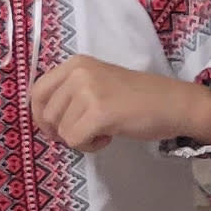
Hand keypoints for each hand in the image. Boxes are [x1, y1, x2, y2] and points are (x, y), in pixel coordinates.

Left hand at [30, 58, 210, 152]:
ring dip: (80, 139)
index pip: (36, 91)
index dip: (41, 116)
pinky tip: (109, 137)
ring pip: (61, 131)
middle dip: (62, 131)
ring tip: (103, 131)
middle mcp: (78, 72)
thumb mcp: (97, 83)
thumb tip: (43, 120)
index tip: (57, 128)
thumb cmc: (138, 98)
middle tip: (86, 132)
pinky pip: (76, 141)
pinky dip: (90, 146)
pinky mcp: (99, 112)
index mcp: (76, 63)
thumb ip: (71, 94)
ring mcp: (88, 91)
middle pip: (46, 115)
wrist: (174, 104)